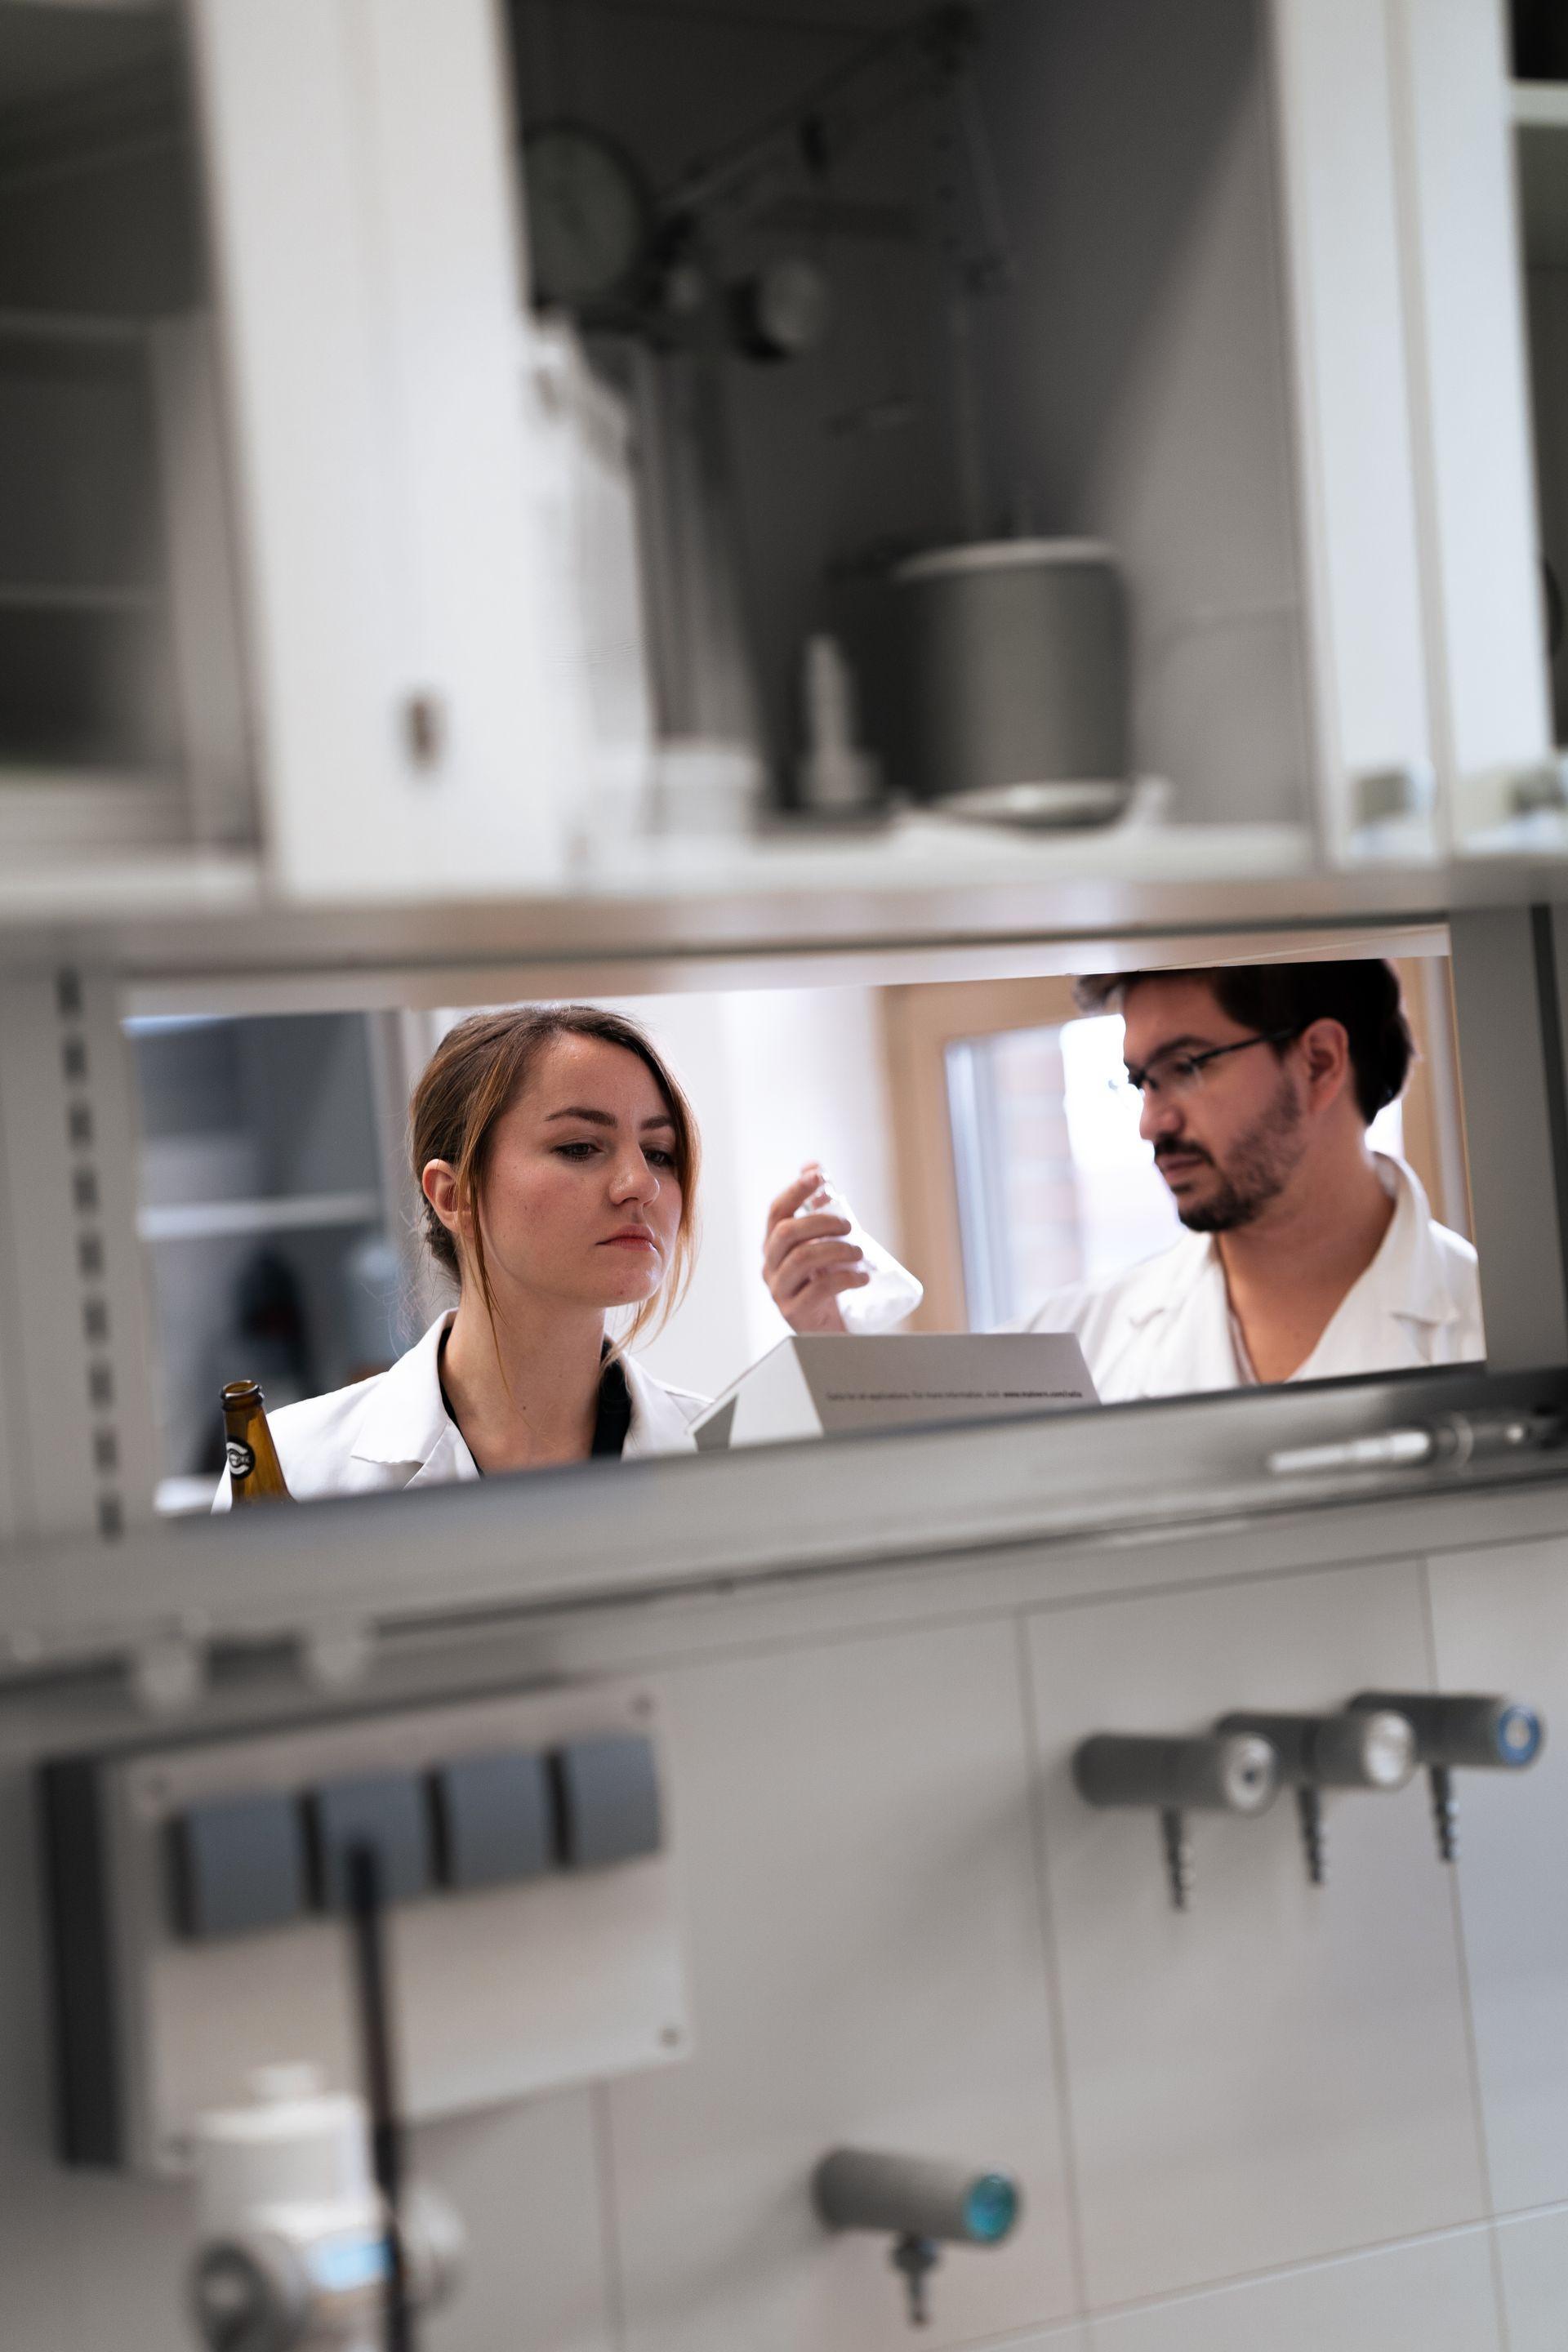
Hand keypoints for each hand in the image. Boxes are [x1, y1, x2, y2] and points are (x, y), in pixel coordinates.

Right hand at [761, 1164, 869, 1333]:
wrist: (829, 1329)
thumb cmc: (825, 1281)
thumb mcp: (822, 1243)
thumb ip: (817, 1209)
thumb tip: (812, 1166)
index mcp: (774, 1245)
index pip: (776, 1211)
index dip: (795, 1191)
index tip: (818, 1176)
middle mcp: (770, 1265)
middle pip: (787, 1232)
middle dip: (821, 1222)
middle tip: (849, 1226)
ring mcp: (779, 1290)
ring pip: (802, 1259)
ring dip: (837, 1250)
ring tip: (859, 1254)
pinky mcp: (794, 1312)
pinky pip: (818, 1290)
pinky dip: (846, 1279)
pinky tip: (863, 1278)